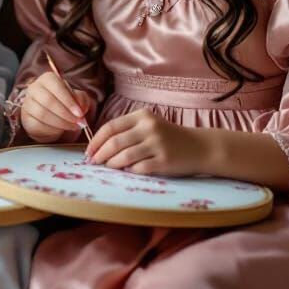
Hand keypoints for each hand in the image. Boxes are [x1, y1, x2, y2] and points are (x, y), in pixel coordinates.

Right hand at [20, 71, 94, 142]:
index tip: (79, 113)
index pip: (56, 85)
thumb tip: (81, 108)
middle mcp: (34, 89)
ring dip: (61, 123)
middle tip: (77, 121)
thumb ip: (81, 100)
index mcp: (47, 79)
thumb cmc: (64, 104)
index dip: (68, 100)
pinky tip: (61, 130)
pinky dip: (52, 130)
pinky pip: (38, 125)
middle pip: (48, 100)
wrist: (52, 118)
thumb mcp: (77, 99)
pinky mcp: (26, 119)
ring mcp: (27, 104)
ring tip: (72, 126)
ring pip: (42, 114)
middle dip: (66, 113)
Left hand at [85, 110, 206, 174]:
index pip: (110, 127)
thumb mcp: (149, 125)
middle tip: (93, 162)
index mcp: (142, 116)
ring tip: (107, 168)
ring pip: (124, 157)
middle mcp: (149, 128)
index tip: (88, 151)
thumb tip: (99, 147)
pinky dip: (129, 172)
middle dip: (100, 154)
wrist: (200, 147)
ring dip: (111, 165)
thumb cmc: (169, 137)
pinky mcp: (164, 161)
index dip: (95, 140)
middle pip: (114, 142)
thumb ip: (127, 131)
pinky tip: (127, 172)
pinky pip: (138, 169)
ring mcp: (157, 144)